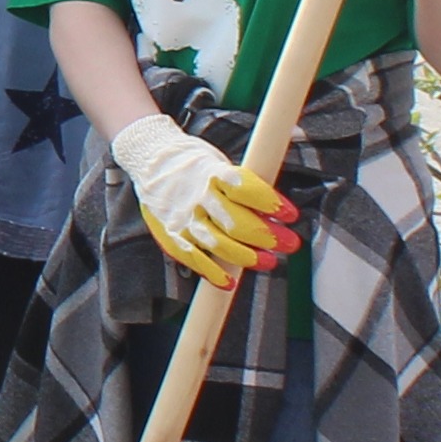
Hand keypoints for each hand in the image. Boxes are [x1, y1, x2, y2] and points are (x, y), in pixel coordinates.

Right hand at [109, 112, 297, 289]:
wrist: (150, 160)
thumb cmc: (194, 164)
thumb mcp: (219, 163)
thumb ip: (242, 187)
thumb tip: (272, 213)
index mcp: (212, 173)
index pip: (246, 189)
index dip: (271, 203)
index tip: (291, 215)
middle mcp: (198, 196)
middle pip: (237, 222)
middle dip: (268, 236)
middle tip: (290, 244)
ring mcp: (183, 217)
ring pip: (218, 243)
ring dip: (247, 257)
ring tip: (268, 262)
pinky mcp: (172, 234)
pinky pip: (193, 258)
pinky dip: (213, 272)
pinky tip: (229, 281)